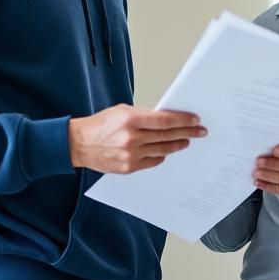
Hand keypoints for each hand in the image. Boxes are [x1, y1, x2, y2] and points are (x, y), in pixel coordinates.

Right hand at [69, 104, 205, 173]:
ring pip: (163, 150)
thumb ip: (144, 115)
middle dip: (187, 133)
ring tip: (186, 141)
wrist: (79, 144)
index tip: (195, 120)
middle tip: (200, 131)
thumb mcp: (122, 111)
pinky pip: (153, 161)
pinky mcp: (129, 168)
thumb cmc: (100, 125)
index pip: (165, 120)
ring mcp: (131, 155)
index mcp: (130, 120)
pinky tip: (167, 150)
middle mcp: (132, 138)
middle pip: (167, 136)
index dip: (183, 120)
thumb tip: (167, 119)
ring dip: (178, 145)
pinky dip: (162, 155)